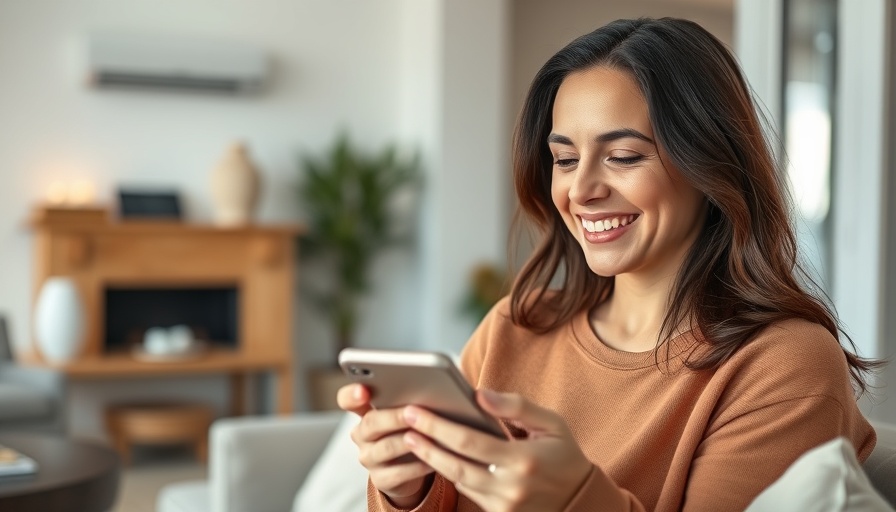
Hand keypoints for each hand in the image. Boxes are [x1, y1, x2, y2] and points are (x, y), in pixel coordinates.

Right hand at [337, 384, 434, 507]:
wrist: (408, 467)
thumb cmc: (407, 430)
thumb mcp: (403, 413)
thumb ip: (406, 401)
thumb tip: (426, 389)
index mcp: (364, 412)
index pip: (347, 399)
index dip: (351, 395)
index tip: (362, 391)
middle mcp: (361, 434)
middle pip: (371, 423)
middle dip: (393, 417)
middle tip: (412, 412)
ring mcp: (369, 458)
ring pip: (386, 448)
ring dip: (408, 441)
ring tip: (427, 435)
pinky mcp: (381, 479)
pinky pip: (399, 473)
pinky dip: (417, 466)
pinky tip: (432, 460)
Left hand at [402, 389, 591, 511]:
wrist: (580, 500)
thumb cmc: (563, 454)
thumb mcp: (550, 423)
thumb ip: (515, 406)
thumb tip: (479, 394)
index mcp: (524, 460)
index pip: (469, 442)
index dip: (439, 426)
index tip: (415, 411)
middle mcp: (511, 488)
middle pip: (456, 466)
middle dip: (426, 443)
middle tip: (405, 423)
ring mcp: (504, 507)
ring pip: (458, 481)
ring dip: (433, 459)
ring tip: (414, 437)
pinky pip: (468, 493)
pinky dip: (451, 474)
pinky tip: (436, 456)